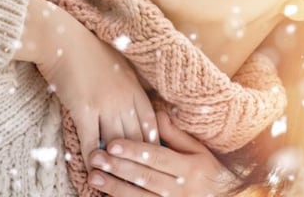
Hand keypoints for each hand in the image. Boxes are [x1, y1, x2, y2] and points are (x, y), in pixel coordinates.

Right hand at [16, 0, 158, 168]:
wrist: (62, 37)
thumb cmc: (87, 47)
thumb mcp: (116, 62)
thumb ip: (126, 81)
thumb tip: (131, 95)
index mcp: (134, 85)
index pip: (151, 122)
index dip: (154, 143)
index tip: (153, 159)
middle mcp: (125, 96)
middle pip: (138, 137)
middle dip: (139, 160)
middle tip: (140, 178)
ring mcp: (106, 104)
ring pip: (118, 144)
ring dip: (117, 165)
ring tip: (117, 182)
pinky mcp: (84, 110)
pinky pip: (91, 142)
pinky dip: (92, 160)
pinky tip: (91, 173)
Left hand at [87, 112, 236, 196]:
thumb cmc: (209, 171)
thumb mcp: (199, 150)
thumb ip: (176, 135)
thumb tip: (157, 114)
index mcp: (189, 168)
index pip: (156, 158)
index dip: (134, 151)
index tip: (113, 144)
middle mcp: (180, 190)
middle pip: (144, 178)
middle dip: (118, 168)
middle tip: (96, 158)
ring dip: (114, 188)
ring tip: (94, 177)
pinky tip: (107, 195)